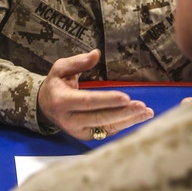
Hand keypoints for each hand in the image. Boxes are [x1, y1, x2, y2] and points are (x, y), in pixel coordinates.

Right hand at [37, 49, 154, 139]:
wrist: (45, 107)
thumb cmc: (55, 85)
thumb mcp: (59, 69)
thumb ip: (77, 62)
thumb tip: (96, 54)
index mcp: (61, 101)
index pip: (87, 102)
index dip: (107, 101)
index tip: (126, 97)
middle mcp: (69, 120)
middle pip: (99, 118)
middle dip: (123, 113)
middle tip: (142, 107)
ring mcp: (78, 131)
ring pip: (106, 128)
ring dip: (128, 121)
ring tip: (146, 112)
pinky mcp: (86, 136)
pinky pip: (107, 132)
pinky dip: (124, 125)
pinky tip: (138, 117)